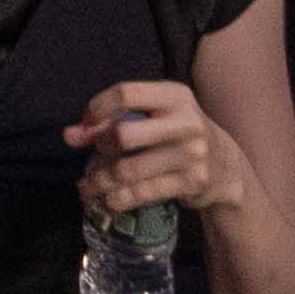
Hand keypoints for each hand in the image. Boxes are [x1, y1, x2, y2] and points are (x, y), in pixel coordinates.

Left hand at [64, 75, 248, 231]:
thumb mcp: (154, 117)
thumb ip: (113, 120)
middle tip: (93, 155)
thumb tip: (69, 135)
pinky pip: (142, 193)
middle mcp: (185, 121)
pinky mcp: (191, 182)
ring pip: (128, 170)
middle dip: (100, 147)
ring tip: (86, 188)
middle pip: (123, 134)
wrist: (225, 166)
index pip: (126, 93)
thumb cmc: (177, 134)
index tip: (86, 124)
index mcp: (174, 95)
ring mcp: (191, 153)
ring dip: (99, 181)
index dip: (98, 109)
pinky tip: (106, 200)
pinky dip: (117, 199)